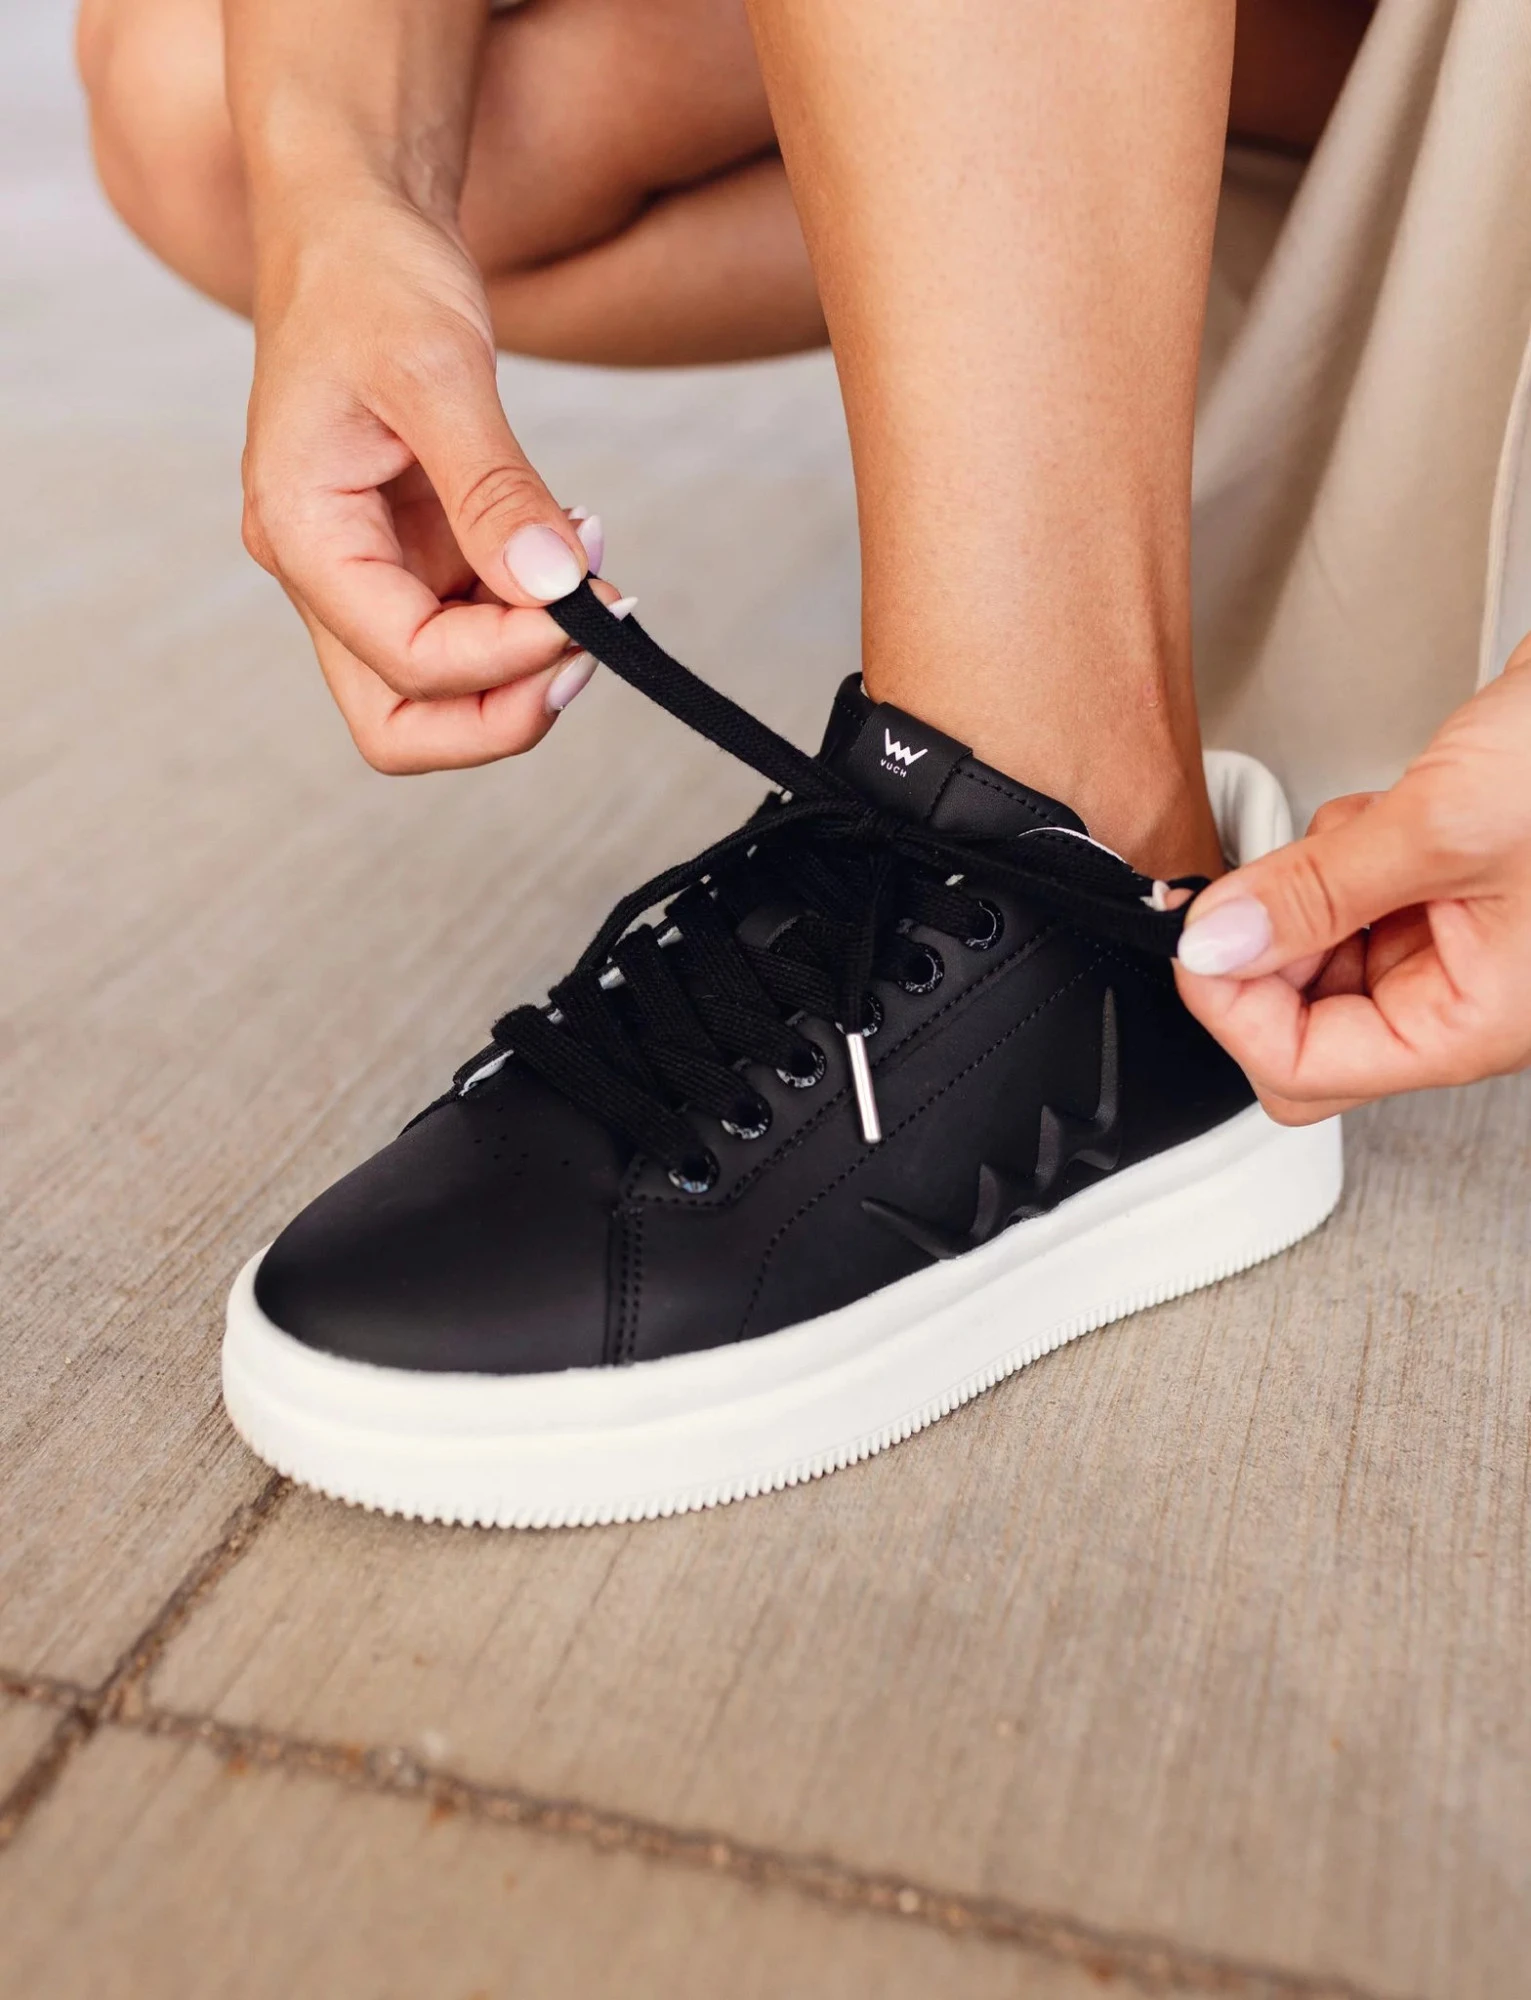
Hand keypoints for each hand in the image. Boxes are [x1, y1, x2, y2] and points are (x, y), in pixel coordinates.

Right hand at [241, 192, 621, 771]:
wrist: (355, 228)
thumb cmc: (371, 279)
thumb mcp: (438, 371)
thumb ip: (495, 489)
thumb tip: (554, 587)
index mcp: (300, 535)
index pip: (407, 664)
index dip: (506, 660)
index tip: (591, 609)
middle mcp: (322, 573)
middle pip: (402, 725)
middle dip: (503, 713)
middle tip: (591, 651)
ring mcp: (366, 573)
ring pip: (440, 693)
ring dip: (526, 664)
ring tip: (595, 581)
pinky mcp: (411, 559)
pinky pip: (471, 630)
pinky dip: (529, 618)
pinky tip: (573, 556)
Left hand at [1174, 639, 1530, 1122]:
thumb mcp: (1443, 825)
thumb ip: (1314, 893)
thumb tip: (1215, 945)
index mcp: (1476, 1024)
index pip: (1303, 1070)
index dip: (1232, 1009)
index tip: (1199, 939)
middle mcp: (1465, 1000)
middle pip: (1302, 1027)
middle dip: (1267, 952)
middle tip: (1254, 882)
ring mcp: (1456, 947)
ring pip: (1317, 960)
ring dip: (1303, 894)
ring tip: (1358, 831)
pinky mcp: (1447, 890)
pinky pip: (1349, 902)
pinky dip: (1337, 856)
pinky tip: (1381, 814)